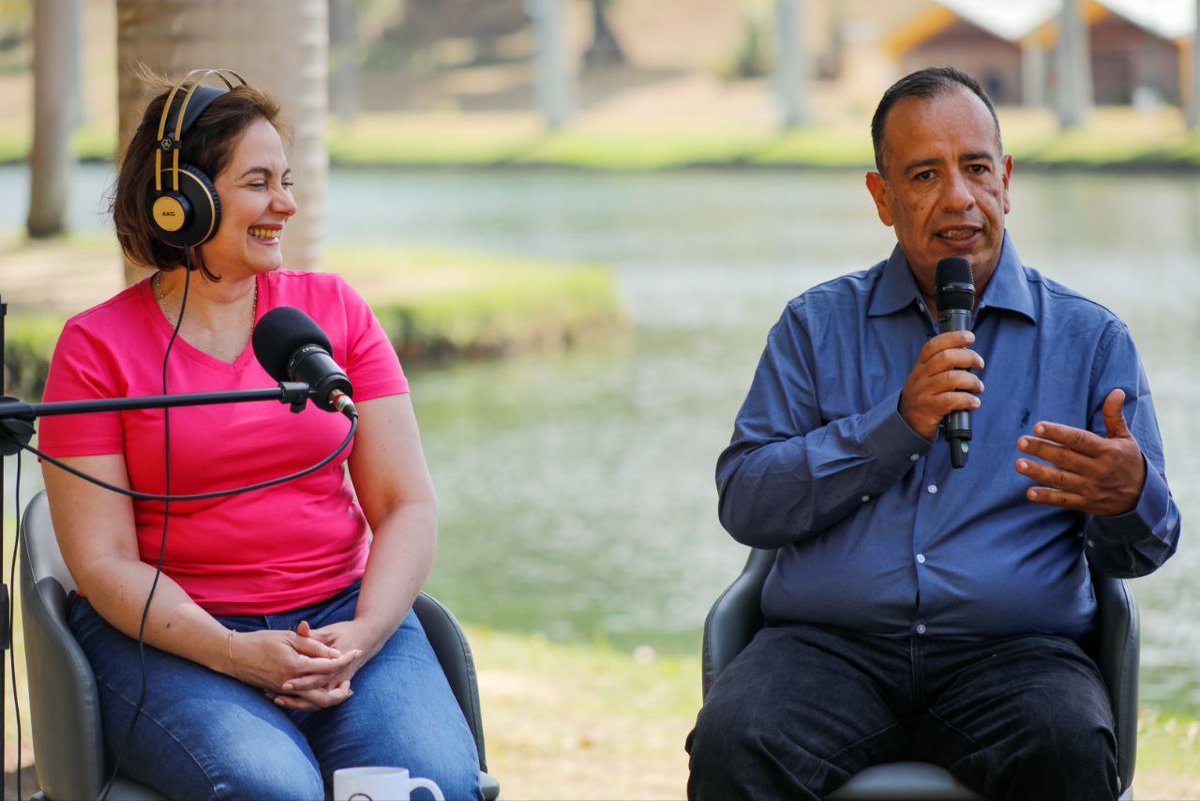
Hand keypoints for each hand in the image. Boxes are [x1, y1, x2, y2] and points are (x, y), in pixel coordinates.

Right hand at [227, 628, 360, 709]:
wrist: (233, 655)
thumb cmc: (261, 641)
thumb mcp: (289, 637)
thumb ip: (313, 646)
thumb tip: (335, 654)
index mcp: (296, 666)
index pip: (328, 666)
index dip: (345, 659)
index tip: (357, 652)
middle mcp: (292, 683)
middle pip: (324, 696)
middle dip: (340, 692)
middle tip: (351, 686)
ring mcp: (284, 690)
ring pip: (313, 703)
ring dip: (329, 699)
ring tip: (341, 691)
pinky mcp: (279, 693)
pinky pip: (301, 701)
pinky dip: (314, 699)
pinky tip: (321, 692)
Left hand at [268, 619, 383, 710]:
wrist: (368, 638)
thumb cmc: (346, 632)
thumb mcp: (330, 631)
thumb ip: (314, 634)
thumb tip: (301, 627)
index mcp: (336, 664)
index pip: (318, 678)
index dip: (301, 683)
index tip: (284, 684)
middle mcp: (339, 677)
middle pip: (317, 695)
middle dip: (296, 698)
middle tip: (275, 696)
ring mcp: (338, 684)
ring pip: (319, 702)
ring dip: (299, 703)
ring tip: (278, 700)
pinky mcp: (336, 686)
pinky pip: (321, 700)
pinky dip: (306, 702)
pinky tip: (289, 700)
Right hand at [899, 330, 984, 440]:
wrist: (908, 424)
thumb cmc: (925, 398)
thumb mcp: (925, 378)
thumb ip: (941, 366)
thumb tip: (968, 355)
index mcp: (920, 366)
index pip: (933, 345)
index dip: (953, 338)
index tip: (970, 337)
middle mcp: (920, 377)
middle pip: (946, 358)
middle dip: (969, 357)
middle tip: (980, 364)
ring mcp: (924, 392)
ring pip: (951, 378)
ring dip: (972, 381)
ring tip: (978, 387)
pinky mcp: (930, 409)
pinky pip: (952, 400)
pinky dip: (968, 400)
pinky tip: (974, 403)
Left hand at [1015, 388, 1145, 515]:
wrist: (1142, 497)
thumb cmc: (1128, 461)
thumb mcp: (1125, 438)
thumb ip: (1114, 416)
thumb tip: (1116, 391)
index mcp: (1107, 451)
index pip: (1079, 440)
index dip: (1059, 433)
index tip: (1038, 426)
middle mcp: (1099, 469)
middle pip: (1065, 458)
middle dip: (1042, 450)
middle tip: (1021, 442)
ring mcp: (1091, 488)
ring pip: (1061, 480)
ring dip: (1039, 473)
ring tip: (1018, 464)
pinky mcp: (1086, 503)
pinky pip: (1064, 501)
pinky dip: (1047, 498)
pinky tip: (1029, 492)